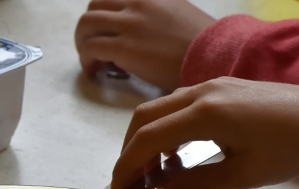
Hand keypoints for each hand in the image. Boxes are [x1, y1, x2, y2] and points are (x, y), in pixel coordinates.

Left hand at [75, 0, 212, 90]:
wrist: (215, 56)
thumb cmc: (202, 44)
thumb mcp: (177, 14)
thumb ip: (154, 15)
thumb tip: (137, 32)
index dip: (102, 14)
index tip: (104, 32)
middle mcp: (137, 2)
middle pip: (93, 7)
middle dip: (87, 29)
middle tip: (92, 49)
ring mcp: (130, 23)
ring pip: (86, 25)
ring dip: (82, 44)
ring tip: (92, 61)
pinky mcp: (124, 46)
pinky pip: (91, 48)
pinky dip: (87, 61)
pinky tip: (95, 72)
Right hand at [111, 77, 298, 188]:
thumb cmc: (290, 153)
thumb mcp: (241, 176)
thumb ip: (194, 184)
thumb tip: (163, 188)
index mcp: (206, 115)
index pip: (149, 137)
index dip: (127, 165)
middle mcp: (202, 92)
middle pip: (144, 116)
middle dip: (129, 150)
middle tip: (129, 180)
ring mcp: (211, 85)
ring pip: (159, 108)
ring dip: (146, 137)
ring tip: (151, 171)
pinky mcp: (221, 86)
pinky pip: (177, 104)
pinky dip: (165, 127)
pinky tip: (176, 153)